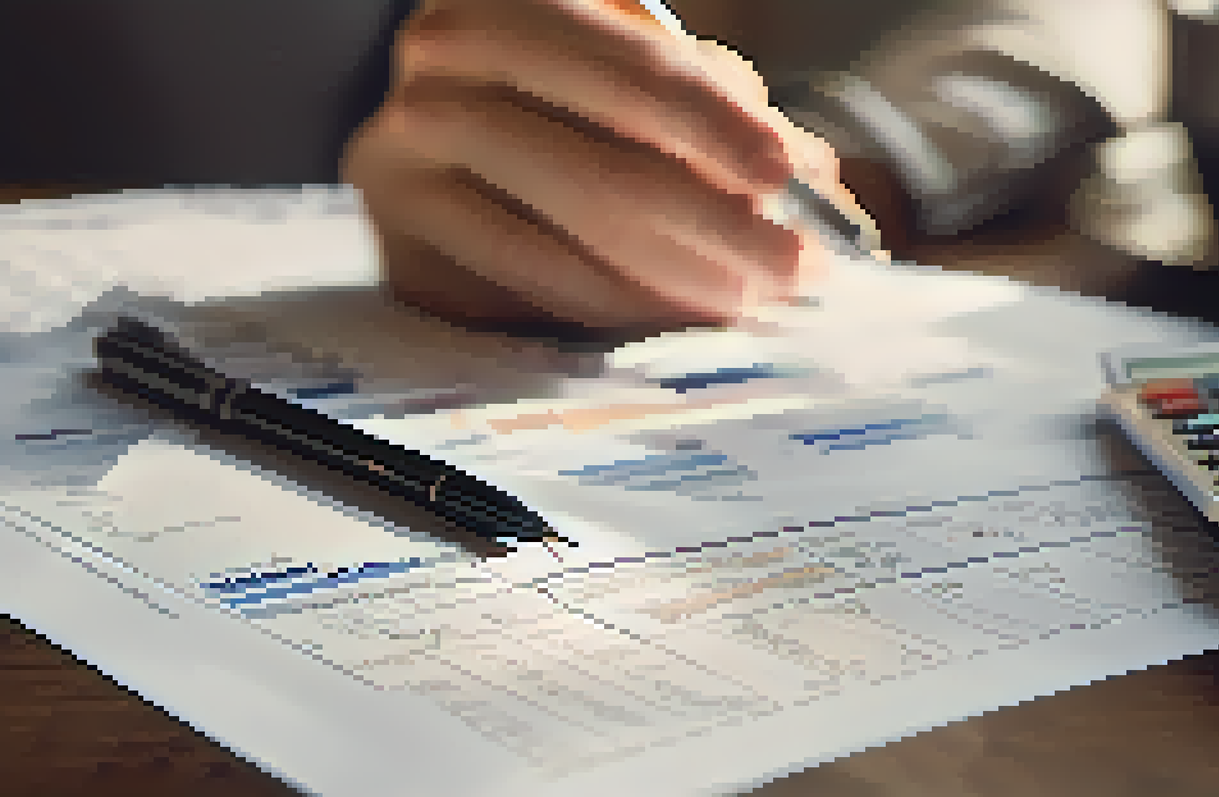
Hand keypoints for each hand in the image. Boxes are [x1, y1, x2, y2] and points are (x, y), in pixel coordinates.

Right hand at [343, 0, 868, 332]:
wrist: (451, 163)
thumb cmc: (573, 110)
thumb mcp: (644, 88)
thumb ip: (721, 116)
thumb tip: (812, 177)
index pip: (631, 60)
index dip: (714, 121)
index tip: (785, 175)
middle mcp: (441, 57)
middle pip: (598, 154)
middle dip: (713, 218)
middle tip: (792, 262)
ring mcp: (404, 149)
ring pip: (563, 220)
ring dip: (674, 269)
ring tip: (746, 292)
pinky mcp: (399, 240)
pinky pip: (524, 278)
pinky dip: (610, 300)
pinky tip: (668, 310)